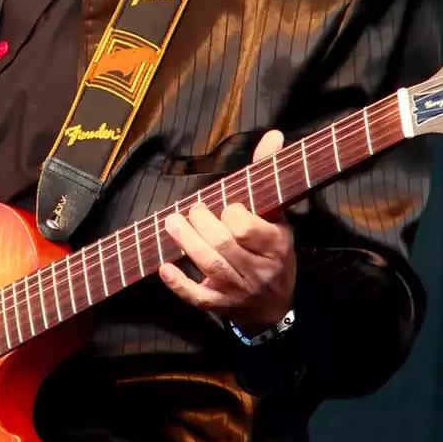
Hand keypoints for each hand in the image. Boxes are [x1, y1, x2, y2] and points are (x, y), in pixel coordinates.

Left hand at [157, 129, 294, 334]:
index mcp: (276, 244)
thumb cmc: (273, 252)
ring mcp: (238, 290)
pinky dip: (179, 283)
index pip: (247, 227)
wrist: (274, 306)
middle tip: (191, 211)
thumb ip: (268, 175)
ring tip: (171, 223)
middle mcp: (258, 269)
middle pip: (224, 245)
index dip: (232, 213)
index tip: (227, 206)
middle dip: (201, 224)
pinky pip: (197, 297)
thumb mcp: (278, 216)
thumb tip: (272, 134)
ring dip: (187, 243)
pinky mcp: (220, 306)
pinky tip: (164, 267)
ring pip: (210, 266)